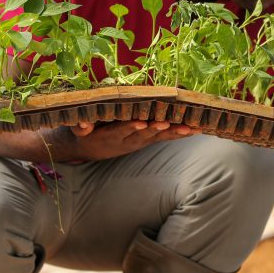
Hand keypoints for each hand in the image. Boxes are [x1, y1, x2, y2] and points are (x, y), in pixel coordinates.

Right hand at [68, 120, 199, 160]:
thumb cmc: (85, 134)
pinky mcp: (146, 141)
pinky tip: (195, 130)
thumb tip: (82, 124)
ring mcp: (138, 142)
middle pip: (145, 135)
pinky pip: (164, 138)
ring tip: (191, 129)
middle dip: (159, 130)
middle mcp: (127, 141)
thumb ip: (80, 127)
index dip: (131, 127)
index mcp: (111, 136)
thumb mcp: (78, 131)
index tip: (142, 123)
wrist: (89, 149)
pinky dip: (179, 134)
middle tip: (172, 125)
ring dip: (175, 134)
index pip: (122, 131)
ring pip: (158, 138)